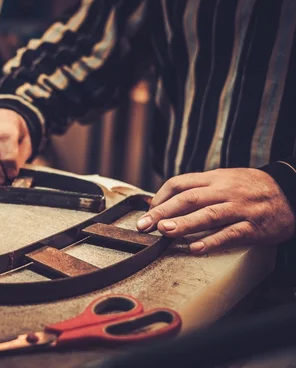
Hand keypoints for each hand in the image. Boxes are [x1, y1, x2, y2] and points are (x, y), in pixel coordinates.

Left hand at [136, 168, 294, 253]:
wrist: (290, 192)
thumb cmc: (250, 188)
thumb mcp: (224, 179)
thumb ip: (199, 188)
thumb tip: (166, 201)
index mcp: (214, 178)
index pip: (180, 183)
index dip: (161, 196)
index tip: (148, 211)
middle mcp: (225, 191)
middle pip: (189, 198)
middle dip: (163, 212)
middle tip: (144, 225)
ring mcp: (240, 208)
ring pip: (208, 214)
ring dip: (184, 223)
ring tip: (164, 231)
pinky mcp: (254, 226)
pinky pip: (231, 234)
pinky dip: (212, 241)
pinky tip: (195, 248)